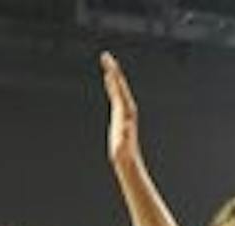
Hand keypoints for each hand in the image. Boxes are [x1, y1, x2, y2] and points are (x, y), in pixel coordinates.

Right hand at [101, 51, 140, 168]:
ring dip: (112, 74)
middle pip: (119, 85)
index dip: (114, 78)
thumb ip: (123, 139)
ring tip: (106, 62)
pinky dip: (111, 84)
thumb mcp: (123, 148)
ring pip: (118, 88)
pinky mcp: (120, 114)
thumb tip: (124, 131)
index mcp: (126, 112)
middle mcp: (127, 108)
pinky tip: (108, 79)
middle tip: (105, 56)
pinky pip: (115, 94)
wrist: (129, 161)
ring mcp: (124, 111)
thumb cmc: (124, 156)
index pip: (119, 90)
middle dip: (113, 70)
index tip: (108, 65)